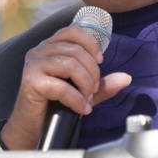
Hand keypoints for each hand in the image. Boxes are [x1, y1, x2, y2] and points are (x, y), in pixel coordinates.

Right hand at [0, 25, 131, 150]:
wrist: (33, 126)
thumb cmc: (55, 105)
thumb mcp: (83, 91)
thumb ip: (102, 84)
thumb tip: (126, 78)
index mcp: (50, 46)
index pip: (74, 31)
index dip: (91, 44)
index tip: (100, 62)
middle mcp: (39, 51)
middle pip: (76, 51)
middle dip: (92, 73)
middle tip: (94, 91)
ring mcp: (33, 65)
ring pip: (70, 65)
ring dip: (85, 85)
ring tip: (87, 100)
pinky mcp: (31, 82)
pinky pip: (61, 86)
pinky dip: (76, 99)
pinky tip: (81, 109)